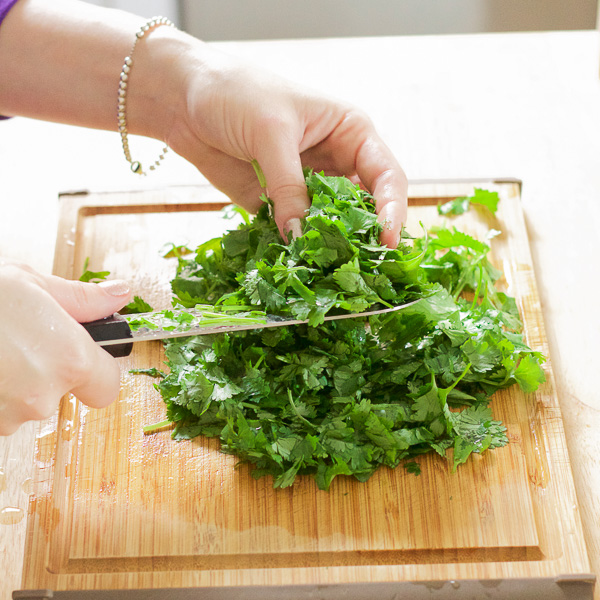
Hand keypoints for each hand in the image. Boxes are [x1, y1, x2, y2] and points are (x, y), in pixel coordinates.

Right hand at [0, 260, 132, 434]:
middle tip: (24, 340)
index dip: (98, 372)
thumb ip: (83, 300)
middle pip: (63, 395)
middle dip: (50, 372)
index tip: (85, 357)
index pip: (108, 387)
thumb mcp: (32, 285)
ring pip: (26, 405)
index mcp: (70, 360)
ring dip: (16, 383)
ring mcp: (6, 417)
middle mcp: (44, 396)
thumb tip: (120, 296)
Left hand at [164, 44, 407, 245]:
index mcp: (350, 133)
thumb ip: (288, 185)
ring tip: (330, 272)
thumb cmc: (236, 93)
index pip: (386, 176)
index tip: (387, 240)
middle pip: (364, 207)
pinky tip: (296, 265)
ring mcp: (307, 186)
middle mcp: (335, 163)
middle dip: (364, 235)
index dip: (392, 209)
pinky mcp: (278, 204)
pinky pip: (295, 231)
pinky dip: (296, 248)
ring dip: (330, 247)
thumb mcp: (271, 132)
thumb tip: (300, 235)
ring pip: (331, 224)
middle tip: (363, 266)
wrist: (183, 99)